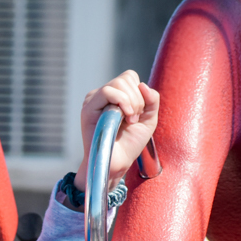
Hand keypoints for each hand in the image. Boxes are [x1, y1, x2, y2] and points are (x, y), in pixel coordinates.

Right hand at [74, 71, 159, 192]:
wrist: (117, 163)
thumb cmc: (130, 143)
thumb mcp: (149, 118)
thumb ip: (152, 99)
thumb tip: (142, 84)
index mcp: (114, 95)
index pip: (129, 77)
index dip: (139, 93)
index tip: (138, 114)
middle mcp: (102, 96)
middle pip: (126, 78)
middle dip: (137, 99)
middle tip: (133, 119)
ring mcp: (94, 100)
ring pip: (118, 84)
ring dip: (131, 102)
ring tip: (128, 121)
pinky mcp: (88, 108)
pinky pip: (108, 92)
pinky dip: (122, 102)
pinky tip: (124, 118)